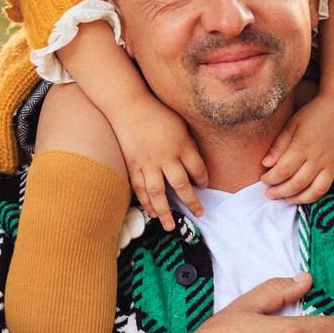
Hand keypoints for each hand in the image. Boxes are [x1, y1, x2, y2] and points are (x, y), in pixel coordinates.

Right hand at [112, 96, 212, 230]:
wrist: (129, 106)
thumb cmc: (157, 113)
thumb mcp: (180, 124)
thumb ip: (189, 144)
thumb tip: (195, 164)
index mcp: (181, 145)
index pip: (198, 168)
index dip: (203, 179)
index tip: (204, 186)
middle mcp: (166, 157)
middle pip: (181, 185)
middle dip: (191, 202)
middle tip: (199, 214)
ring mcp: (148, 163)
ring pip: (158, 193)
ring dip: (165, 211)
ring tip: (170, 226)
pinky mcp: (133, 165)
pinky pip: (140, 188)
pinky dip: (146, 202)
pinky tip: (152, 212)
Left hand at [263, 89, 333, 209]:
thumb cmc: (314, 113)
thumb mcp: (292, 124)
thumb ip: (279, 145)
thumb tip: (266, 164)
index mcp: (302, 147)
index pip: (282, 171)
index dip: (270, 179)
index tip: (263, 180)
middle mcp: (319, 159)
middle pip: (297, 183)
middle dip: (281, 192)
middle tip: (271, 194)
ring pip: (318, 190)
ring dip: (303, 199)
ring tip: (290, 200)